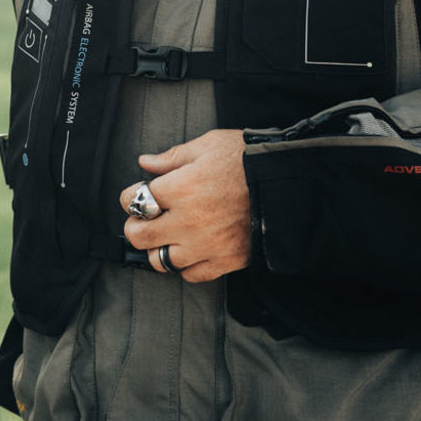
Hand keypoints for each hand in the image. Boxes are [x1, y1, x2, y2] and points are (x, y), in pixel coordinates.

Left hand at [117, 129, 251, 282]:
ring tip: (164, 237)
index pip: (135, 201)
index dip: (130, 197)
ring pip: (162, 260)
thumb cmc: (250, 160)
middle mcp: (190, 220)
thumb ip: (172, 157)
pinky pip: (193, 275)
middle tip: (142, 220)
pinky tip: (188, 250)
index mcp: (181, 188)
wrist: (290, 184)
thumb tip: (146, 163)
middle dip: (134, 226)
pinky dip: (185, 266)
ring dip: (158, 248)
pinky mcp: (227, 260)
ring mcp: (208, 244)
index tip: (135, 195)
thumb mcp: (208, 145)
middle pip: (140, 236)